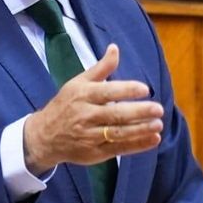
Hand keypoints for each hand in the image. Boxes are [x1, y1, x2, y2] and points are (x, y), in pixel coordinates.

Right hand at [23, 44, 163, 173]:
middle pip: (115, 114)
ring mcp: (90, 136)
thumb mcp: (78, 83)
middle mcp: (86, 116)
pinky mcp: (95, 153)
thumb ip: (101, 68)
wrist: (44, 136)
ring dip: (140, 130)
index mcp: (83, 96)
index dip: (126, 90)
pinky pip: (119, 149)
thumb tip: (115, 48)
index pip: (107, 92)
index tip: (144, 89)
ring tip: (158, 125)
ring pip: (118, 134)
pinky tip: (153, 139)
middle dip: (138, 112)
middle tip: (158, 109)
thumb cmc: (65, 105)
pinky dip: (137, 145)